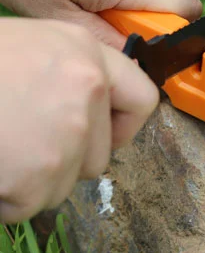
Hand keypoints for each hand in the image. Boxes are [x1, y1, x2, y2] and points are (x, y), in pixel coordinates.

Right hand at [0, 18, 157, 223]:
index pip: (143, 99)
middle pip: (102, 154)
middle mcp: (87, 90)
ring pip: (66, 183)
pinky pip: (32, 204)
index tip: (107, 132)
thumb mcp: (34, 49)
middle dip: (69, 157)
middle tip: (26, 138)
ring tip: (4, 145)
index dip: (126, 123)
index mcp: (86, 53)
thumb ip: (76, 75)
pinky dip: (10, 196)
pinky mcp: (36, 177)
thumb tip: (100, 111)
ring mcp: (65, 136)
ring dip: (36, 177)